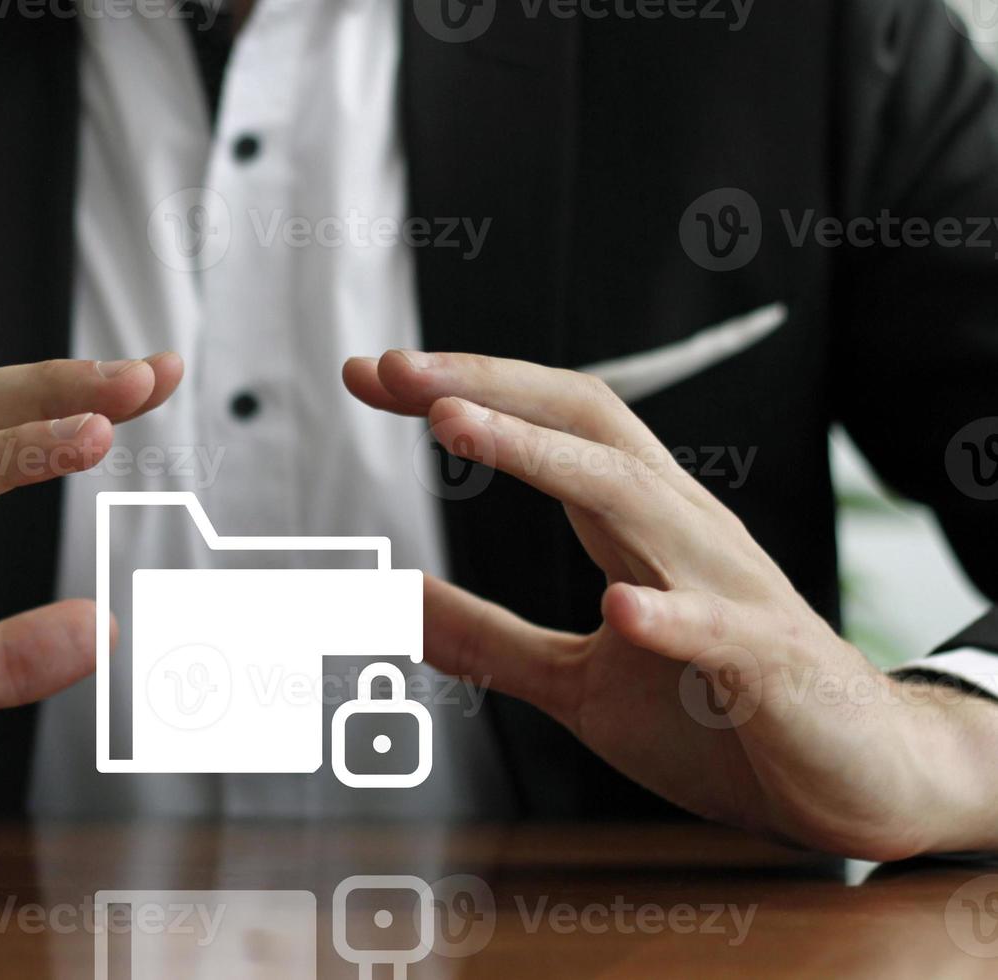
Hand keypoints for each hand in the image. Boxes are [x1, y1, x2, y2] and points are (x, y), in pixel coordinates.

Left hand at [345, 350, 997, 859]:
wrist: (855, 781)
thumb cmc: (720, 718)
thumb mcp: (576, 683)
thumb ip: (489, 641)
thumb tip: (395, 604)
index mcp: (641, 527)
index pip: (551, 427)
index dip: (464, 392)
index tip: (373, 375)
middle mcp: (684, 533)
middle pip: (588, 422)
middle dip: (488, 386)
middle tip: (395, 370)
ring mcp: (731, 590)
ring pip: (639, 496)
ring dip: (543, 456)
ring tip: (457, 425)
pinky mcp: (772, 665)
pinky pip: (720, 632)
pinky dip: (669, 618)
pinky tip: (619, 611)